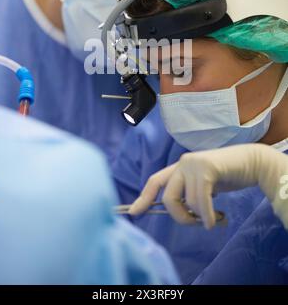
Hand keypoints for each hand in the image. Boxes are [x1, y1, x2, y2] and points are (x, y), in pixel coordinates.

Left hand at [129, 144, 287, 229]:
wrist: (251, 162)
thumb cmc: (228, 176)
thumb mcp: (204, 185)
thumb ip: (190, 193)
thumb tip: (181, 214)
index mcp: (179, 167)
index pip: (155, 181)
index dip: (144, 197)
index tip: (134, 212)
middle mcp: (183, 163)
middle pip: (168, 197)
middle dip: (180, 217)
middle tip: (196, 223)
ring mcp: (194, 164)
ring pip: (188, 202)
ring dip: (201, 217)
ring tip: (214, 217)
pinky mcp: (206, 167)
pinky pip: (201, 200)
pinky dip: (208, 215)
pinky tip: (216, 220)